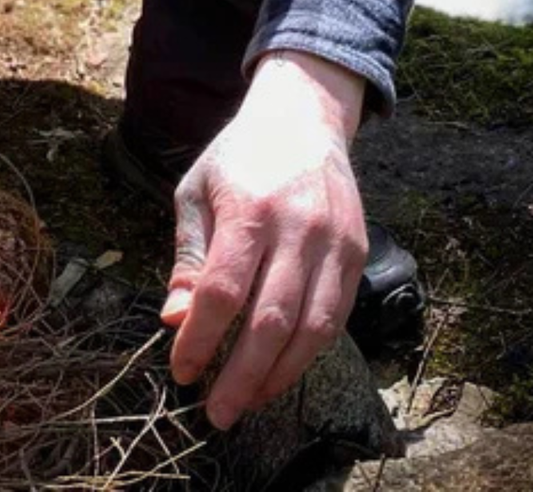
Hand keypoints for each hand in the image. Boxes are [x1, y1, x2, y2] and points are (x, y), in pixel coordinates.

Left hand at [162, 51, 367, 429]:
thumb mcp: (198, 192)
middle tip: (215, 413)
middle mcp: (298, 227)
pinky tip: (280, 371)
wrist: (303, 118)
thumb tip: (175, 319)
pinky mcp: (357, 254)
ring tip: (247, 401)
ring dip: (278, 376)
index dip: (201, 339)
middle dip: (240, 376)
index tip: (181, 370)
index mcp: (249, 208)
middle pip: (270, 320)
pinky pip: (336, 317)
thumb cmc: (239, 158)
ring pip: (311, 329)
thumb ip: (189, 258)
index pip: (224, 290)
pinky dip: (308, 353)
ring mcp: (334, 242)